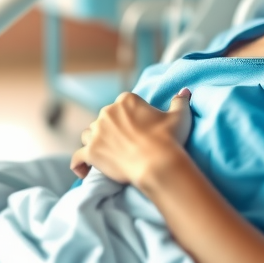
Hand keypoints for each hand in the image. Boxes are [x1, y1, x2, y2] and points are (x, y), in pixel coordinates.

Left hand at [70, 89, 191, 186]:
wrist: (158, 164)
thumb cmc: (170, 139)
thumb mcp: (179, 117)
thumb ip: (180, 102)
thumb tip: (185, 92)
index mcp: (126, 100)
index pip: (121, 105)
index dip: (128, 118)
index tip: (137, 130)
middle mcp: (107, 112)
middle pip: (103, 119)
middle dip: (110, 130)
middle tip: (124, 145)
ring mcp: (97, 132)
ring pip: (88, 135)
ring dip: (94, 142)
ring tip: (105, 155)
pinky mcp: (91, 152)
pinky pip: (78, 158)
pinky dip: (80, 164)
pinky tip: (84, 170)